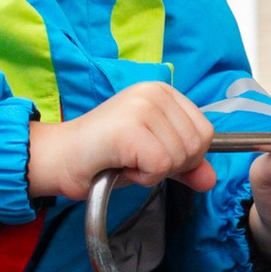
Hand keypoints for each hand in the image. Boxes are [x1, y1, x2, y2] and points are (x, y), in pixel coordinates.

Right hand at [25, 83, 215, 204]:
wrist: (60, 159)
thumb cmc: (103, 156)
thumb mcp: (153, 159)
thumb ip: (184, 166)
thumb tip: (210, 179)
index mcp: (163, 92)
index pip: (205, 132)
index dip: (184, 156)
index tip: (151, 154)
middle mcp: (155, 92)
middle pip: (197, 145)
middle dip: (169, 166)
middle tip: (136, 159)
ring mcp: (142, 107)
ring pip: (179, 157)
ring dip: (153, 172)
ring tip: (126, 160)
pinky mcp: (130, 128)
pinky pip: (160, 166)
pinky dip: (142, 176)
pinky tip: (121, 165)